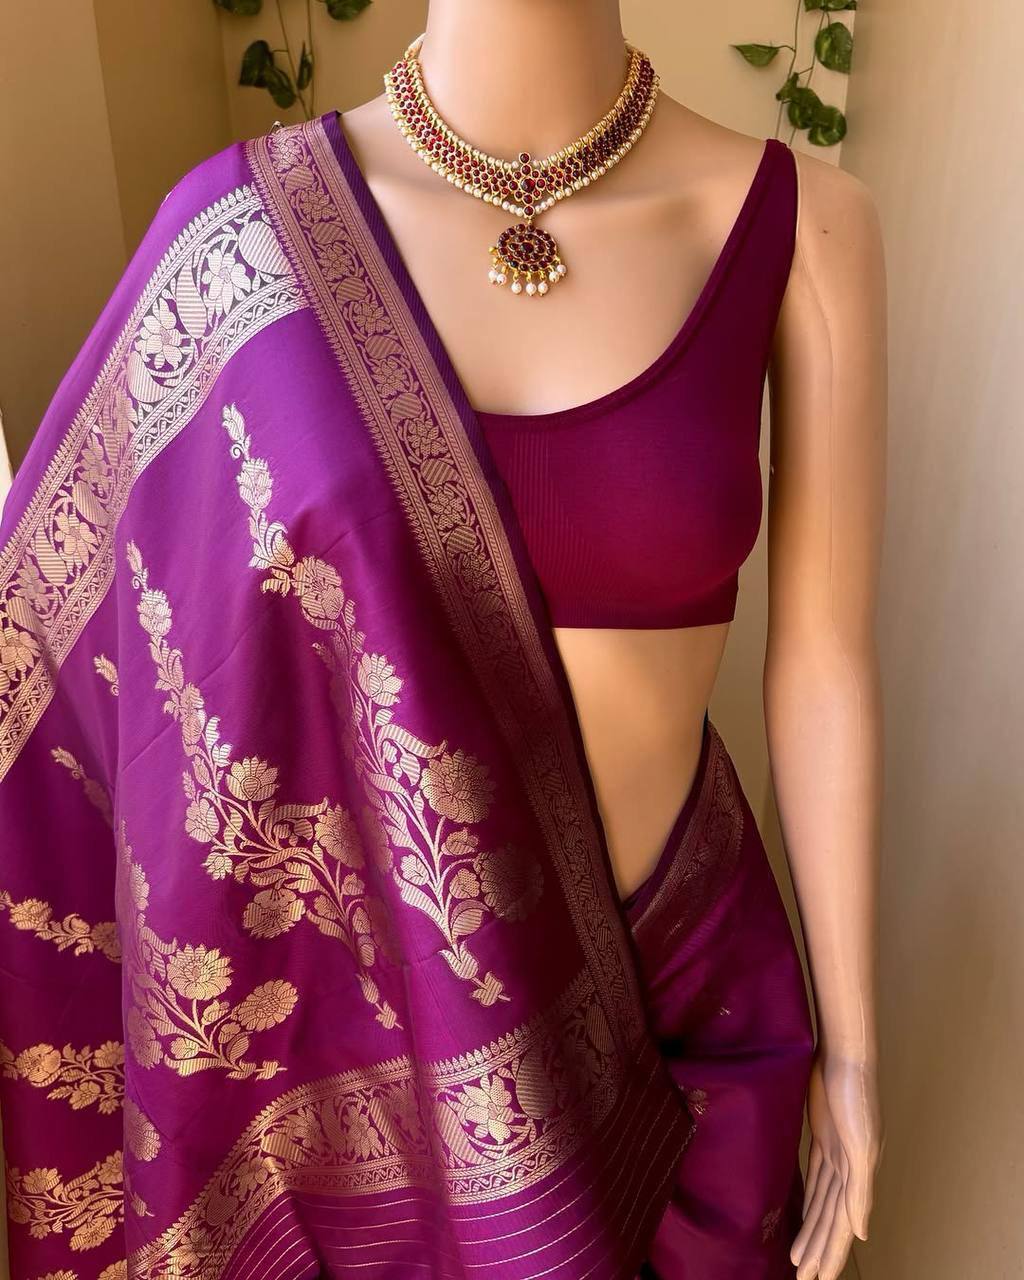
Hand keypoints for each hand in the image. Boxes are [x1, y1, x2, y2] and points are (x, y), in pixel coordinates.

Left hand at [791, 1050, 883, 1279]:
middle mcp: (849, 1170)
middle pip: (831, 1219)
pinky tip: (805, 1214)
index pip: (843, 1225)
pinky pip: (816, 1178)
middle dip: (820, 1249)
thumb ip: (861, 1191)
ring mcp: (835, 1153)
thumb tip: (861, 1233)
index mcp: (859, 1177)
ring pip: (822, 1202)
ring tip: (799, 1257)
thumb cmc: (856, 1098)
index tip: (820, 1278)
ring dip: (813, 1230)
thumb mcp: (862, 1147)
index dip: (832, 1251)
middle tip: (805, 1278)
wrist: (844, 1058)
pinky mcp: (821, 1136)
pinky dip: (811, 1199)